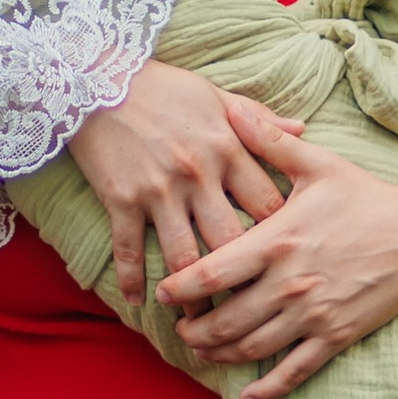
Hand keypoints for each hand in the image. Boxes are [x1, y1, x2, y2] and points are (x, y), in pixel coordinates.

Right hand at [68, 60, 298, 302]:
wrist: (94, 77)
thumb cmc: (161, 86)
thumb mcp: (216, 94)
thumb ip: (259, 119)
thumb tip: (303, 126)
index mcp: (228, 147)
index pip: (267, 204)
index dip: (281, 237)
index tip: (288, 263)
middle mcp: (198, 173)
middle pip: (232, 240)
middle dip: (245, 279)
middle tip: (253, 308)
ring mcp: (158, 189)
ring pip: (185, 256)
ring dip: (194, 294)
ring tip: (203, 321)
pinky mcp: (121, 198)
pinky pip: (129, 249)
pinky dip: (133, 279)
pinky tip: (139, 301)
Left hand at [157, 99, 397, 398]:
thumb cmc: (366, 198)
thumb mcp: (318, 165)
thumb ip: (269, 143)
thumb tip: (231, 110)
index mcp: (278, 239)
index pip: (212, 272)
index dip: (179, 288)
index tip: (161, 294)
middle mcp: (290, 282)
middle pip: (225, 318)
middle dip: (194, 328)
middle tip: (178, 328)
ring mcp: (313, 314)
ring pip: (252, 347)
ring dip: (219, 353)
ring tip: (201, 349)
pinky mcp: (336, 336)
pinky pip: (294, 370)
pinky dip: (267, 388)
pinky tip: (247, 395)